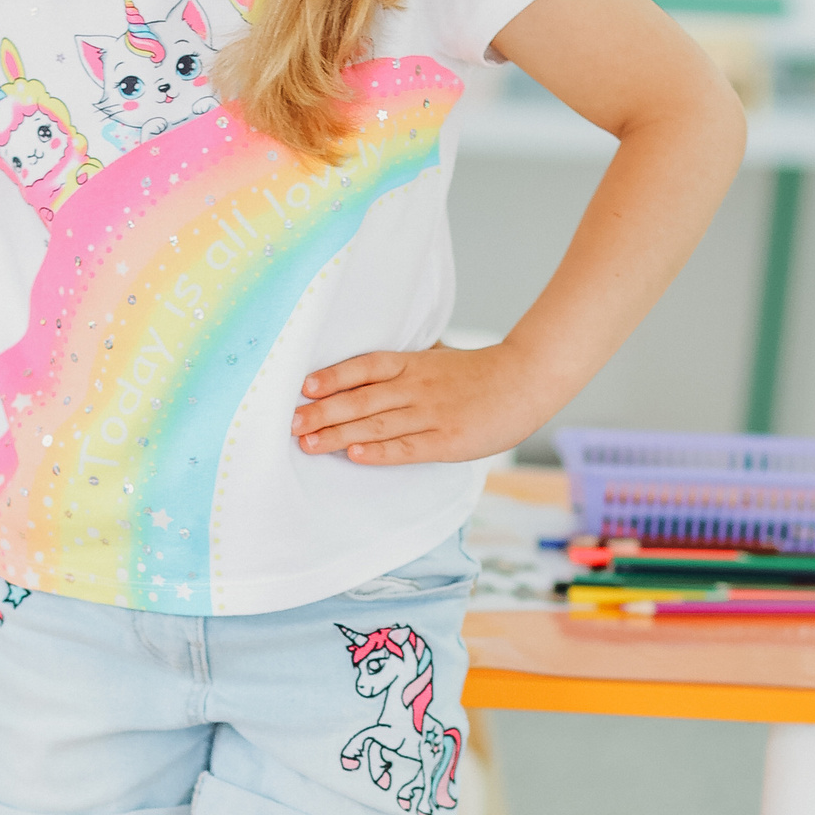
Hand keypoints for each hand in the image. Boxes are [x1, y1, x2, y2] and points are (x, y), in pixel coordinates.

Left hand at [291, 341, 538, 464]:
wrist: (526, 381)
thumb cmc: (479, 374)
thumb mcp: (438, 359)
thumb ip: (404, 365)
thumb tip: (366, 369)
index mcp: (412, 364)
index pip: (365, 367)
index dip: (333, 376)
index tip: (303, 386)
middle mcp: (416, 387)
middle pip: (362, 398)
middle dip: (323, 411)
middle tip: (289, 422)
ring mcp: (431, 414)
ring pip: (377, 425)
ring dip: (338, 434)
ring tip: (307, 442)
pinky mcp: (446, 441)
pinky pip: (407, 448)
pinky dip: (380, 452)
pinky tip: (354, 455)